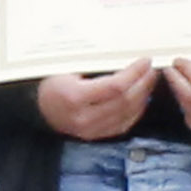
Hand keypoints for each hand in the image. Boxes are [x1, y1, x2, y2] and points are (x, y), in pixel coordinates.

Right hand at [37, 59, 156, 139]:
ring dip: (143, 95)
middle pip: (125, 101)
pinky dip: (137, 110)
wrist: (39, 108)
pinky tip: (141, 97)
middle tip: (151, 69)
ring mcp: (90, 130)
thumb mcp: (67, 68)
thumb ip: (95, 64)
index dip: (134, 73)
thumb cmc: (53, 83)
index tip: (144, 61)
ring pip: (128, 113)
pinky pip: (124, 124)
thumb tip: (125, 55)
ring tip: (149, 80)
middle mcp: (83, 117)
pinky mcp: (95, 136)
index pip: (115, 86)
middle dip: (143, 83)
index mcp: (74, 97)